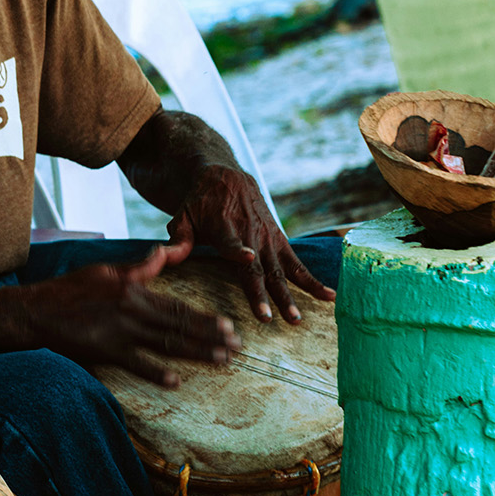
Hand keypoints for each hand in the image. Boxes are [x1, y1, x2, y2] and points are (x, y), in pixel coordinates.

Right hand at [21, 244, 239, 387]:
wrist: (37, 311)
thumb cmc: (69, 290)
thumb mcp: (106, 270)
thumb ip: (140, 267)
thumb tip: (165, 252)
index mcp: (134, 289)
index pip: (178, 306)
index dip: (205, 317)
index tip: (228, 325)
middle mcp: (132, 310)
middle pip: (180, 326)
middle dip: (211, 337)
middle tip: (237, 347)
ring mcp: (120, 331)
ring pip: (167, 344)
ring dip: (197, 353)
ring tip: (221, 361)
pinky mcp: (106, 350)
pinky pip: (136, 364)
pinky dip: (156, 373)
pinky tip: (176, 381)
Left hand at [165, 164, 335, 324]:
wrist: (226, 177)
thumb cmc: (199, 203)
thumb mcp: (183, 215)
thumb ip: (178, 238)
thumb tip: (164, 256)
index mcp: (224, 227)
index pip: (231, 241)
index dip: (239, 250)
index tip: (248, 258)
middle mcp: (251, 234)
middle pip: (259, 267)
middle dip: (265, 293)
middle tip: (272, 318)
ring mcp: (268, 239)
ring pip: (281, 271)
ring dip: (291, 295)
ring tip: (298, 318)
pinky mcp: (280, 241)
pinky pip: (298, 264)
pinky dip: (313, 280)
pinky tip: (330, 296)